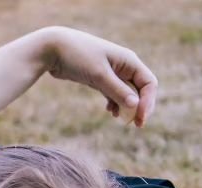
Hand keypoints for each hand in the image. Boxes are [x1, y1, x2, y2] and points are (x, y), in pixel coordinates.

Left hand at [37, 26, 157, 126]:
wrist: (52, 48)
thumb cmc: (78, 57)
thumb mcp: (99, 75)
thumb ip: (117, 90)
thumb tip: (136, 105)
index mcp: (129, 61)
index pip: (149, 83)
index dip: (147, 102)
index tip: (139, 120)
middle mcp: (124, 66)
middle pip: (140, 89)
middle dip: (139, 107)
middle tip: (135, 125)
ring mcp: (112, 72)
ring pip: (127, 93)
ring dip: (127, 107)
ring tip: (121, 119)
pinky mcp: (99, 78)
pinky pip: (113, 93)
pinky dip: (114, 103)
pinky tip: (111, 112)